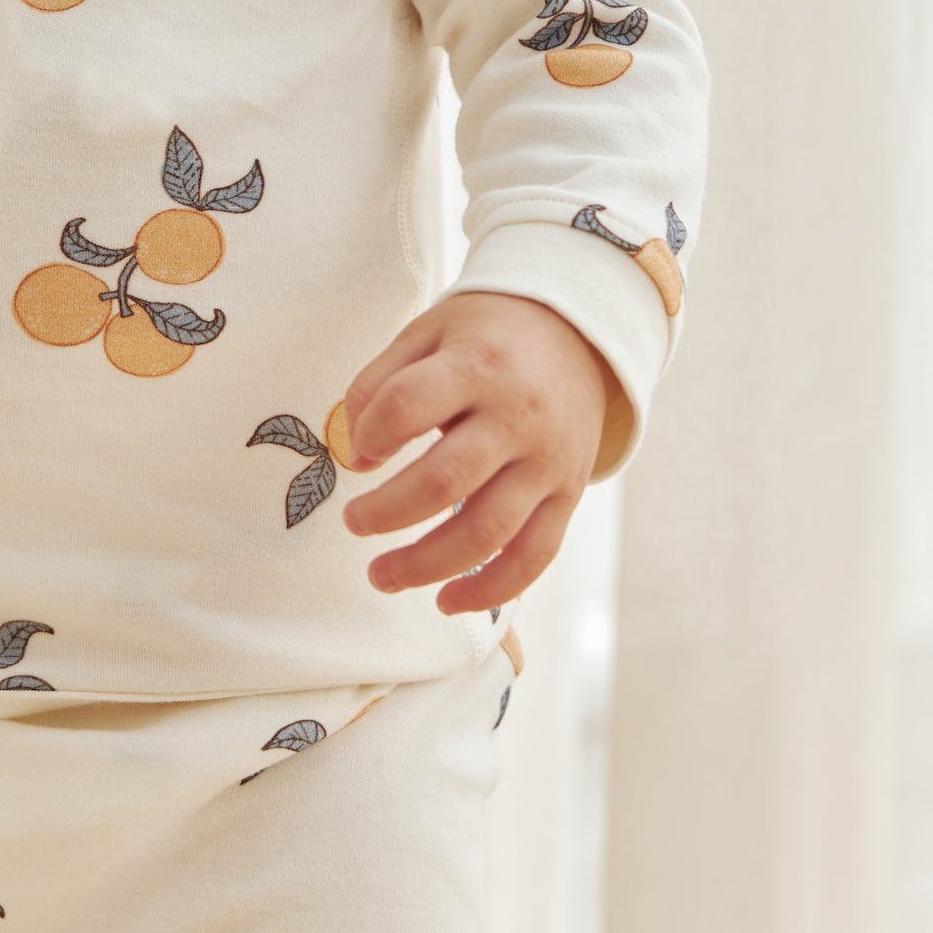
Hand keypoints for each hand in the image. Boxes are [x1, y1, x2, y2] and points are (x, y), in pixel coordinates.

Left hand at [339, 289, 618, 610]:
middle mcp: (518, 416)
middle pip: (446, 480)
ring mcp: (548, 462)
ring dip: (426, 565)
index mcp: (477, 365)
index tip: (357, 452)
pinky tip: (446, 601)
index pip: (409, 404)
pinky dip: (490, 589)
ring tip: (380, 576)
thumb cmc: (486, 336)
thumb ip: (381, 382)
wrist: (579, 335)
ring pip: (488, 532)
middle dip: (387, 513)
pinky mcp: (568, 495)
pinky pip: (534, 556)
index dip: (371, 433)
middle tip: (353, 523)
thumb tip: (354, 452)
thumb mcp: (429, 332)